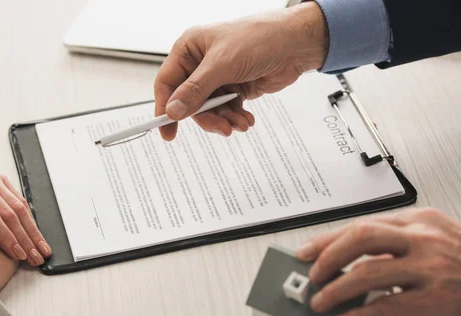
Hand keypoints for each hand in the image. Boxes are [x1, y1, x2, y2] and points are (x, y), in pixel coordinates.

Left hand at [0, 170, 50, 265]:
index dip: (6, 237)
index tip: (17, 255)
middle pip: (9, 213)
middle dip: (25, 238)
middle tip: (36, 257)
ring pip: (19, 206)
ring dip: (33, 230)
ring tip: (42, 249)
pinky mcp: (2, 180)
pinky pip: (20, 199)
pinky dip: (30, 218)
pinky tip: (36, 234)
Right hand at [154, 2, 327, 139]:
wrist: (296, 44)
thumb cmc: (259, 39)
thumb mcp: (222, 65)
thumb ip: (196, 90)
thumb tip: (173, 110)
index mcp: (189, 49)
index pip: (167, 83)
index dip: (164, 108)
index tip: (166, 131)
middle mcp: (201, 64)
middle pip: (189, 102)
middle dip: (207, 117)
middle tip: (221, 128)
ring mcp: (218, 77)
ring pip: (209, 110)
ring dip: (224, 120)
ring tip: (240, 123)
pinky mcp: (234, 88)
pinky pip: (226, 110)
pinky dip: (235, 118)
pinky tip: (246, 119)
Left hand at [296, 208, 460, 315]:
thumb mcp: (438, 236)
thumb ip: (399, 242)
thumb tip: (357, 256)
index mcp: (418, 221)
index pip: (361, 225)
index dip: (327, 239)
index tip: (306, 251)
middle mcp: (421, 239)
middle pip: (359, 238)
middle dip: (327, 257)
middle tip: (311, 275)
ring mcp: (429, 268)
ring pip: (367, 273)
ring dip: (335, 289)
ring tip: (320, 301)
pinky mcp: (436, 299)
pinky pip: (386, 307)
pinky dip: (358, 315)